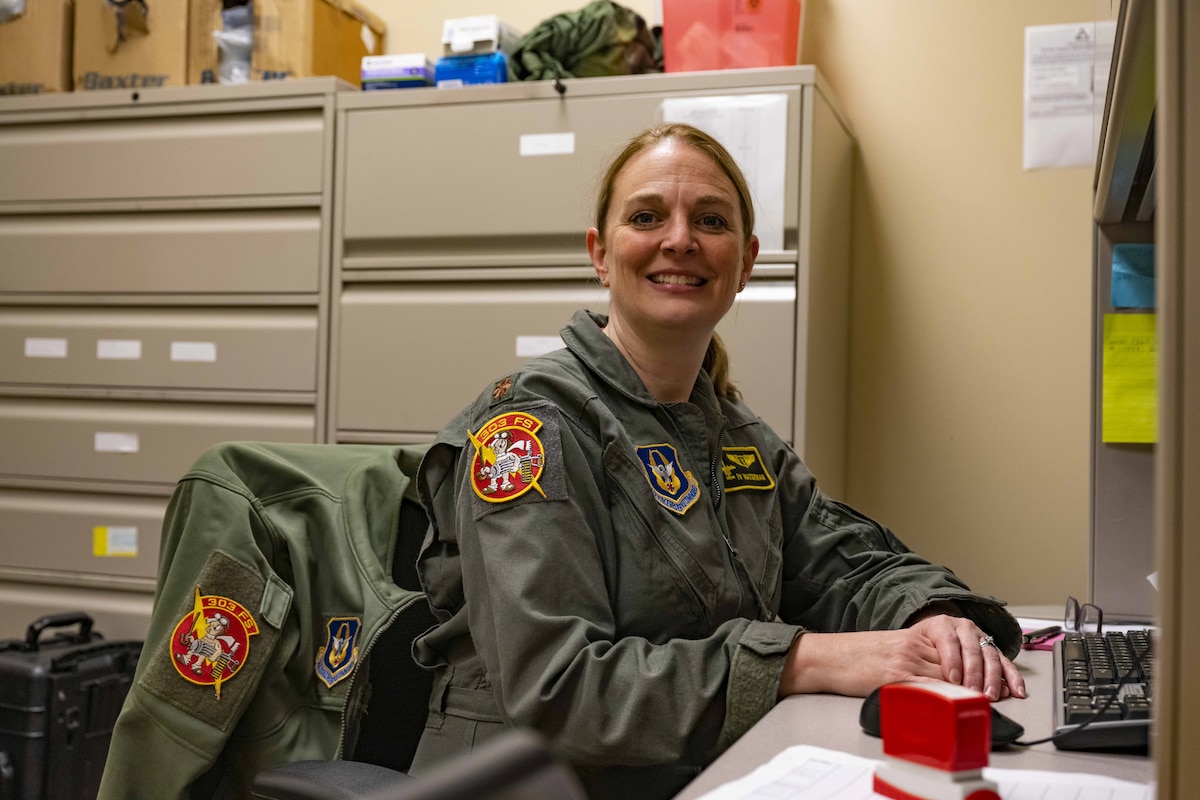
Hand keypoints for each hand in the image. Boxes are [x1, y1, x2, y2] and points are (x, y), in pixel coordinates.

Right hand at [778, 617, 1025, 700]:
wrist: (831, 657)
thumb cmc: (862, 658)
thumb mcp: (899, 650)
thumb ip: (927, 659)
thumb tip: (958, 681)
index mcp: (921, 633)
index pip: (966, 645)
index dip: (991, 664)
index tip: (1007, 681)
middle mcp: (917, 642)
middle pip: (963, 657)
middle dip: (987, 677)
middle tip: (998, 693)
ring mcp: (908, 658)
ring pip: (950, 673)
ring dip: (972, 689)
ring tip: (986, 700)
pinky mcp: (897, 674)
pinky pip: (930, 685)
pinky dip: (949, 695)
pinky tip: (962, 702)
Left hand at [908, 614, 1025, 700]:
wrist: (933, 632)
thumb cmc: (923, 643)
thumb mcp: (916, 645)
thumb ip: (922, 661)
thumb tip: (927, 685)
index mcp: (943, 624)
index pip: (949, 641)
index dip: (952, 661)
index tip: (953, 679)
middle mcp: (964, 628)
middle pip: (972, 650)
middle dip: (974, 674)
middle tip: (973, 691)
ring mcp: (981, 638)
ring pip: (990, 656)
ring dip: (993, 678)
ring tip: (991, 695)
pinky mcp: (993, 649)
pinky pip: (1005, 662)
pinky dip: (1013, 677)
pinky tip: (1016, 690)